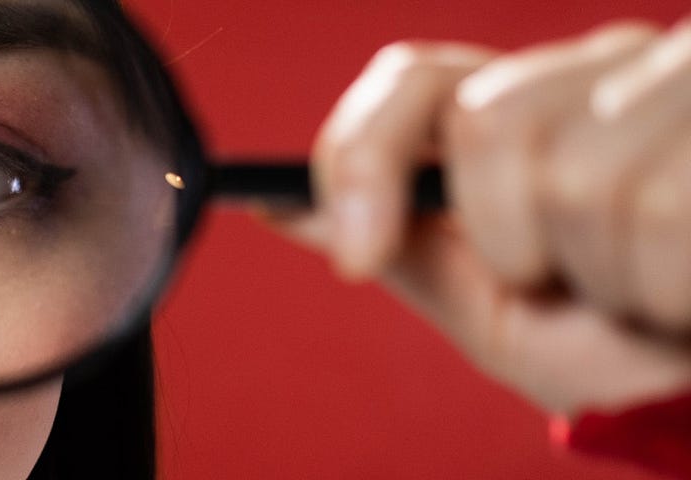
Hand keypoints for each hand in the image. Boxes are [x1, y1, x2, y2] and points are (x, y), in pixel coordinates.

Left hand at [269, 18, 690, 415]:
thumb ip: (399, 244)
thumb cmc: (617, 345)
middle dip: (509, 239)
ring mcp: (681, 86)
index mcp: (534, 103)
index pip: (416, 79)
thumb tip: (275, 203)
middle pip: (487, 119)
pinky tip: (686, 293)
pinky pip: (660, 215)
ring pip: (577, 175)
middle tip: (568, 283)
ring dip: (602, 274)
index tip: (354, 254)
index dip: (363, 156)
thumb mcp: (490, 306)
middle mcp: (608, 69)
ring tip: (644, 291)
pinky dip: (665, 289)